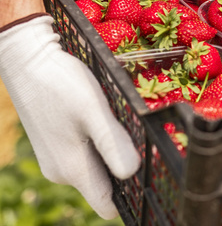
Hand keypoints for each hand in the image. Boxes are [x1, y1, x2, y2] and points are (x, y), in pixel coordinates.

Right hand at [0, 15, 140, 218]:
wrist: (28, 58)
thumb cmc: (62, 83)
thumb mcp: (94, 111)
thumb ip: (112, 143)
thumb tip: (132, 174)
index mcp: (73, 170)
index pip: (107, 205)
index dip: (132, 196)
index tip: (152, 177)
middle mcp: (62, 172)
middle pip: (105, 185)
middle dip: (125, 167)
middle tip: (141, 140)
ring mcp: (57, 158)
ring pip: (96, 166)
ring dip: (113, 150)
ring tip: (122, 123)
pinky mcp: (56, 143)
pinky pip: (86, 152)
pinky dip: (100, 140)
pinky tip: (105, 118)